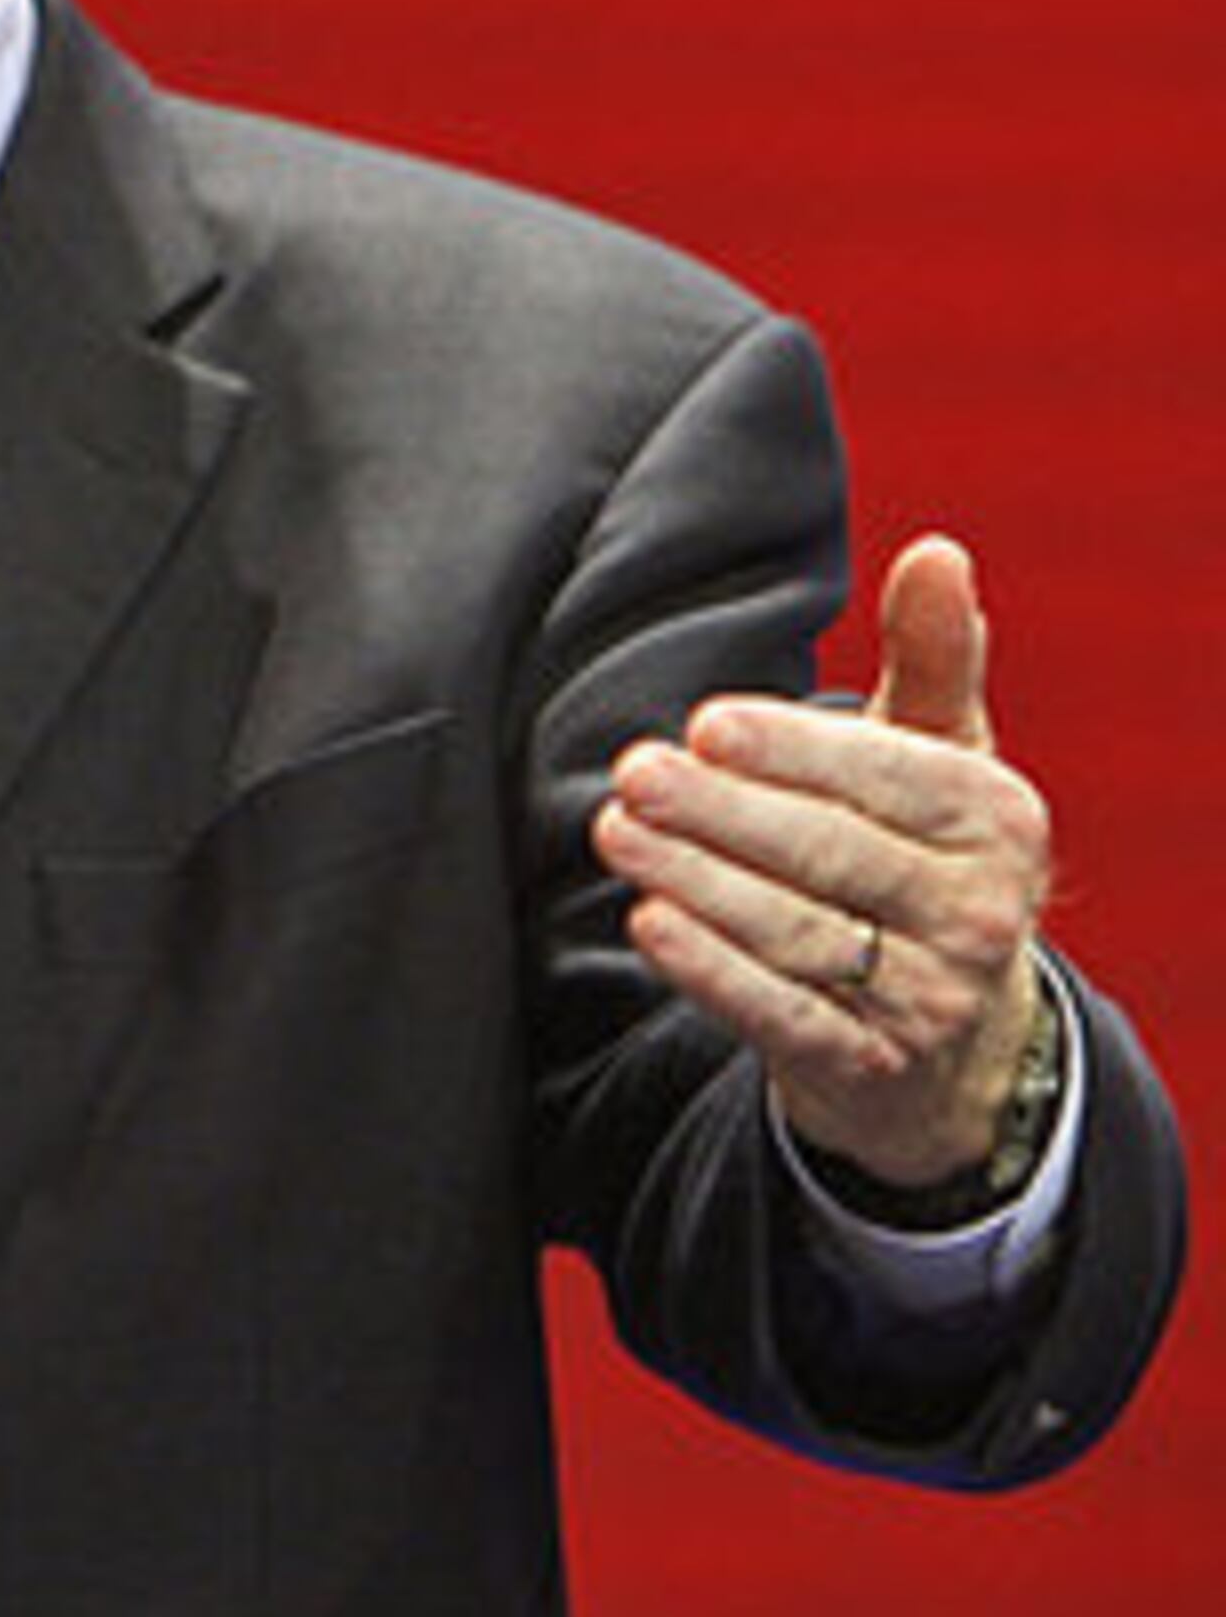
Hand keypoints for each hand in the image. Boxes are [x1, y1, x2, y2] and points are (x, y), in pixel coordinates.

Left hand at [592, 533, 1051, 1191]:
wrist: (951, 1040)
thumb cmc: (923, 858)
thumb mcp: (942, 758)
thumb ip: (932, 659)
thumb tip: (937, 550)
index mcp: (998, 819)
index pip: (889, 776)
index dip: (794, 750)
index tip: (707, 724)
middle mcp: (979, 911)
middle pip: (834, 853)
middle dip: (726, 811)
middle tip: (635, 772)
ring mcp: (930, 997)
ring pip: (798, 931)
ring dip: (698, 881)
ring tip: (619, 832)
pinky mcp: (867, 1065)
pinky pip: (781, 1013)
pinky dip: (711, 971)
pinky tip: (648, 924)